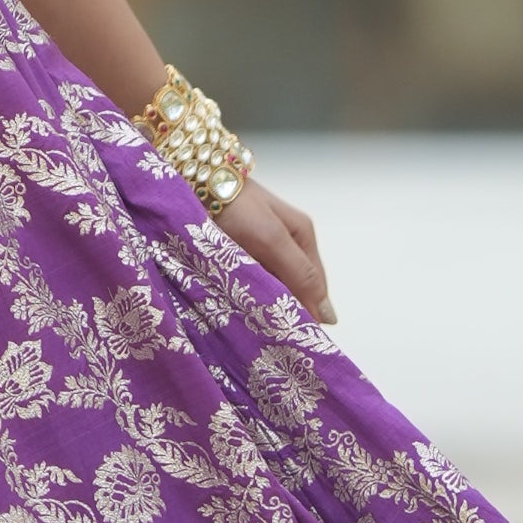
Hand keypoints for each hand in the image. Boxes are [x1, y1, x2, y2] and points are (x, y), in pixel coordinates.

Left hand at [220, 172, 334, 330]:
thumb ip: (300, 274)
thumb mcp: (272, 239)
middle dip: (280, 313)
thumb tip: (329, 317)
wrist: (193, 179)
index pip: (315, 291)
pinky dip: (240, 297)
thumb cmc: (235, 205)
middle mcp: (285, 246)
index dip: (306, 317)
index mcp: (303, 238)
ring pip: (268, 291)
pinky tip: (231, 306)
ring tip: (247, 323)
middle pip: (292, 292)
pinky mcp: (235, 254)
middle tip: (265, 335)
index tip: (293, 343)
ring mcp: (260, 250)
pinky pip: (246, 285)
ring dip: (259, 306)